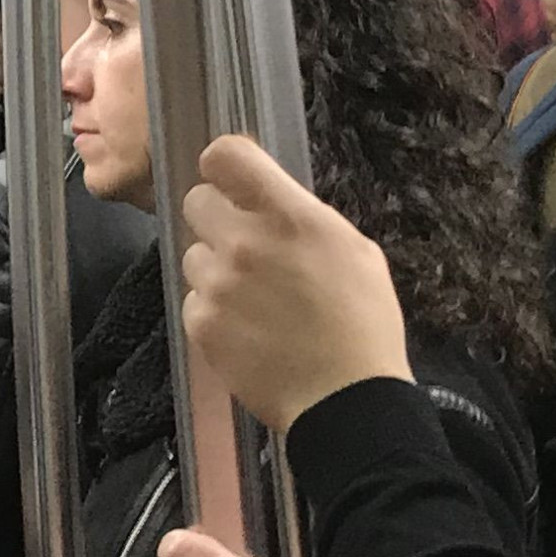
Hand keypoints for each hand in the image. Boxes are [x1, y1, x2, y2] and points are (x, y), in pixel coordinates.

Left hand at [179, 134, 409, 431]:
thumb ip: (304, 218)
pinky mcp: (201, 323)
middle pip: (196, 201)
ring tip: (253, 297)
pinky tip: (247, 327)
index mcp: (290, 217)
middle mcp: (246, 243)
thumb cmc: (362, 327)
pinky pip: (193, 299)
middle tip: (245, 244)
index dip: (225, 165)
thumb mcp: (354, 251)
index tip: (232, 180)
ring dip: (215, 268)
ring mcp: (218, 285)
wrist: (346, 400)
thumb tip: (272, 203)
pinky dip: (213, 310)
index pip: (226, 156)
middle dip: (217, 218)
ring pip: (193, 253)